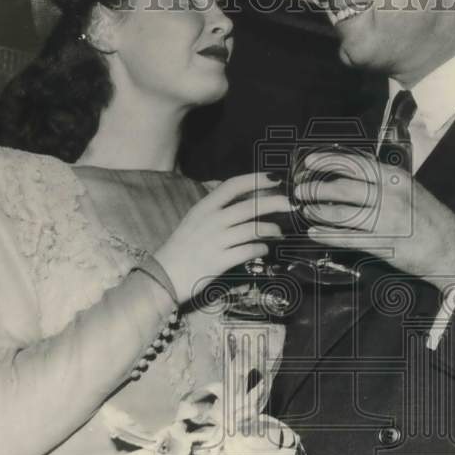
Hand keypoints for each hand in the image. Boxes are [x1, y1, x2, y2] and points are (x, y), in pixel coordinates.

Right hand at [154, 172, 290, 304]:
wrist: (164, 276)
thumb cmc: (181, 247)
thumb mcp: (194, 220)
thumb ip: (216, 208)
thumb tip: (244, 196)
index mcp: (204, 207)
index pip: (233, 185)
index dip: (256, 179)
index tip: (275, 178)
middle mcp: (211, 221)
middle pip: (249, 206)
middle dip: (274, 203)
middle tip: (291, 205)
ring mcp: (215, 241)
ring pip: (253, 229)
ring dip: (271, 229)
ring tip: (278, 232)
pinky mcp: (219, 262)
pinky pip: (248, 251)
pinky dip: (260, 249)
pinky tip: (264, 249)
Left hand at [294, 153, 454, 280]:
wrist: (453, 249)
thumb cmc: (431, 219)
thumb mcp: (410, 189)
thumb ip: (384, 181)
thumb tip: (352, 176)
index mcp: (395, 178)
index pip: (356, 163)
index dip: (328, 160)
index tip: (309, 161)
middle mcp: (389, 195)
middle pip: (343, 186)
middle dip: (316, 187)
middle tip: (301, 189)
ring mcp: (386, 220)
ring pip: (342, 212)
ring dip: (318, 210)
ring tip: (305, 209)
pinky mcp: (383, 244)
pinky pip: (347, 237)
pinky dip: (327, 235)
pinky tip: (314, 232)